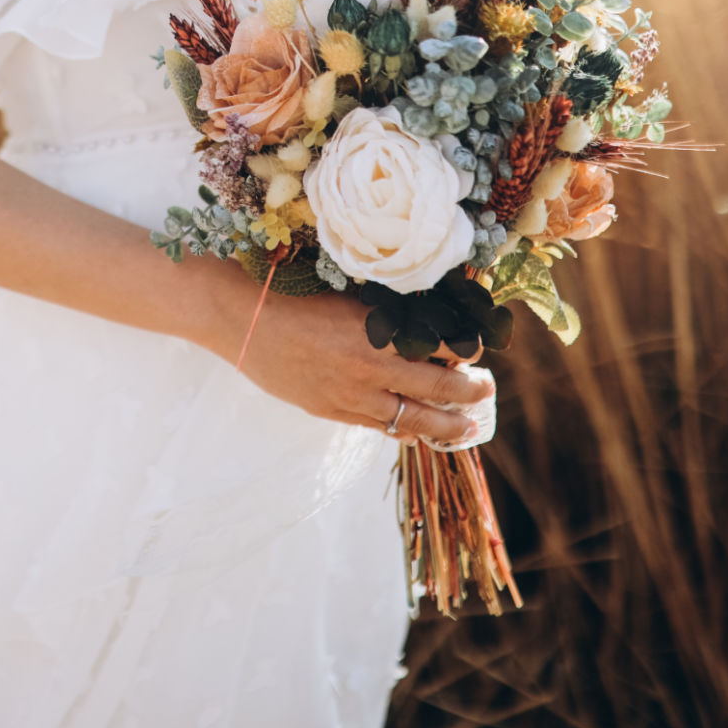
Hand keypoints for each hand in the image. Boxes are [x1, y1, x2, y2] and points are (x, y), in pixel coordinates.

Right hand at [208, 289, 494, 446]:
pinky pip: (379, 428)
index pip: (442, 347)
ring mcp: (351, 394)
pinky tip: (416, 433)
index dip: (468, 351)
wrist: (242, 318)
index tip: (478, 352)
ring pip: (413, 419)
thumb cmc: (292, 294)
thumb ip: (385, 314)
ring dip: (446, 423)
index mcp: (379, 330)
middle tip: (486, 391)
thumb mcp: (348, 295)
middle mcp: (371, 367)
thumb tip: (424, 322)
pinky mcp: (331, 410)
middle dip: (469, 391)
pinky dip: (404, 431)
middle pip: (437, 386)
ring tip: (465, 426)